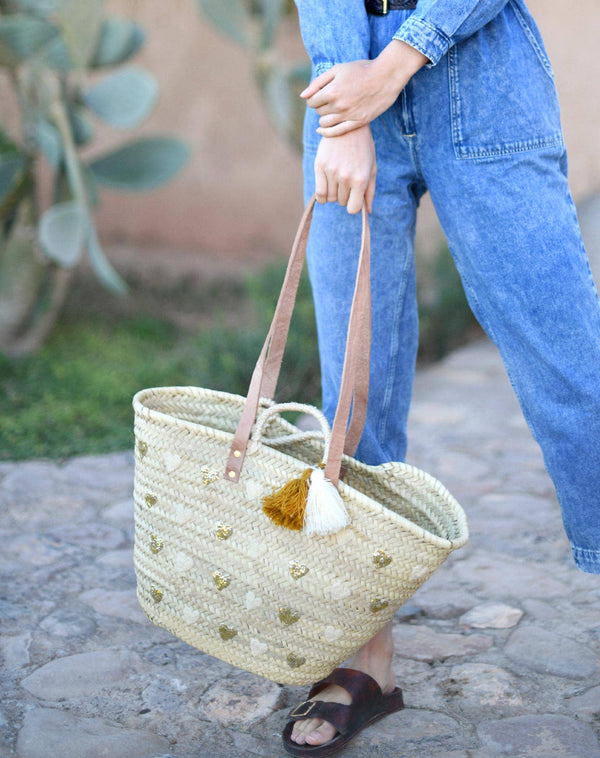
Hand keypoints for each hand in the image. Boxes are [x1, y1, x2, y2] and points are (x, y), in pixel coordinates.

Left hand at [302, 40, 427, 136]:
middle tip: (327, 100)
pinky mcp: (358, 122)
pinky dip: (327, 132)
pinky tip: (322, 131)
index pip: (311, 102)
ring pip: (325, 123)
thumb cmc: (361, 69)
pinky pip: (337, 132)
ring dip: (324, 118)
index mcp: (332, 91)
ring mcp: (349, 116)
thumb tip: (303, 96)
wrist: (386, 76)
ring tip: (330, 110)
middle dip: (320, 106)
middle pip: (318, 112)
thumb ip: (318, 82)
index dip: (313, 98)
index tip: (318, 95)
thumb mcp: (338, 69)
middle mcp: (339, 105)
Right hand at [314, 125, 376, 214]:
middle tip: (347, 181)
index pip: (353, 209)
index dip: (353, 206)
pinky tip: (326, 189)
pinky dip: (322, 197)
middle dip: (344, 195)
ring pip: (330, 198)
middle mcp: (346, 177)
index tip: (353, 199)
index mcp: (361, 179)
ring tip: (338, 180)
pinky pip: (319, 193)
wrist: (347, 124)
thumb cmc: (363, 148)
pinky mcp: (320, 166)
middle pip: (341, 202)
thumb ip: (370, 191)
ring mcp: (332, 172)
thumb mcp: (371, 167)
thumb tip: (367, 211)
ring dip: (333, 193)